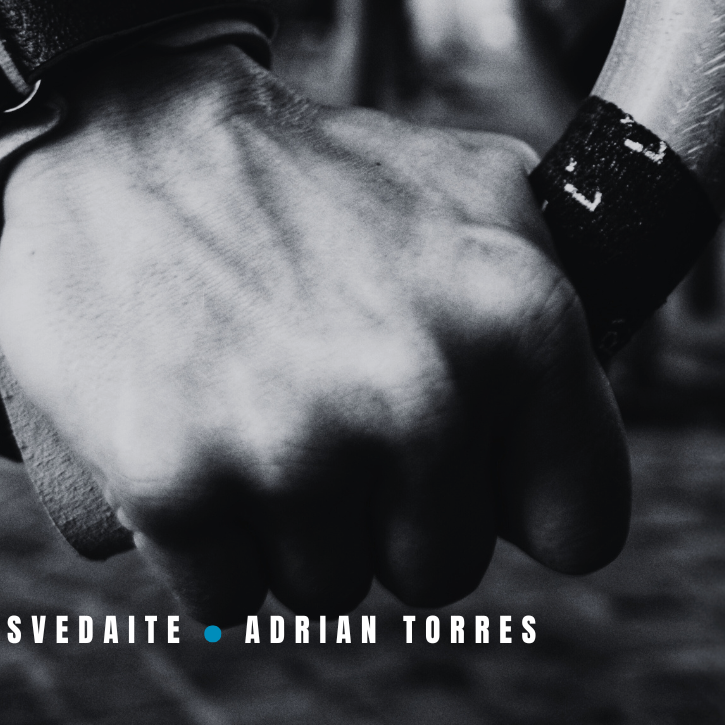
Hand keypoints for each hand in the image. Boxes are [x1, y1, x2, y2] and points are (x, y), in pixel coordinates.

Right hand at [0, 45, 629, 621]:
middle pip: (441, 567)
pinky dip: (202, 540)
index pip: (581, 525)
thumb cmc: (306, 170)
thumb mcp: (473, 186)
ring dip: (290, 524)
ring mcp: (295, 444)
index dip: (517, 494)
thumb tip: (602, 390)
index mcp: (518, 319)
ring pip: (327, 586)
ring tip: (252, 399)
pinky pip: (224, 594)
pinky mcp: (177, 482)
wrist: (122, 129)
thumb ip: (562, 290)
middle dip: (386, 506)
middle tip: (321, 394)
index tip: (467, 458)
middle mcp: (421, 392)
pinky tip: (188, 432)